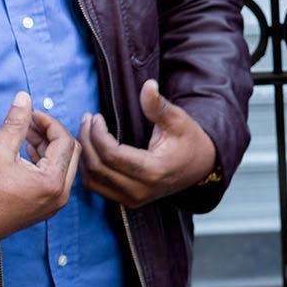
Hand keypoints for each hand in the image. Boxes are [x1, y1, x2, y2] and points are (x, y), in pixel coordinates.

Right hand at [0, 92, 80, 253]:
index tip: (32, 114)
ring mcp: (55, 203)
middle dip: (52, 133)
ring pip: (64, 164)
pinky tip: (27, 150)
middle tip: (31, 122)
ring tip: (25, 133)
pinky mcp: (47, 207)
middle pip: (70, 152)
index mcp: (53, 182)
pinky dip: (46, 161)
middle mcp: (61, 195)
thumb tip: (25, 97)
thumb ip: (15, 123)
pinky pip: (57, 178)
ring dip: (49, 146)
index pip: (64, 141)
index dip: (50, 123)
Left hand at [78, 79, 217, 208]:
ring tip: (86, 132)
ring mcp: (134, 199)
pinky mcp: (128, 201)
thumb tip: (148, 85)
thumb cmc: (189, 140)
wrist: (201, 166)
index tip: (96, 116)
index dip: (97, 134)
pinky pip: (97, 187)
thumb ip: (158, 105)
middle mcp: (141, 191)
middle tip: (87, 120)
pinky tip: (91, 150)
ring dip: (85, 155)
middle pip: (98, 168)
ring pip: (93, 180)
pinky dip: (89, 169)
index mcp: (154, 171)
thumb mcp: (178, 120)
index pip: (112, 155)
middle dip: (87, 141)